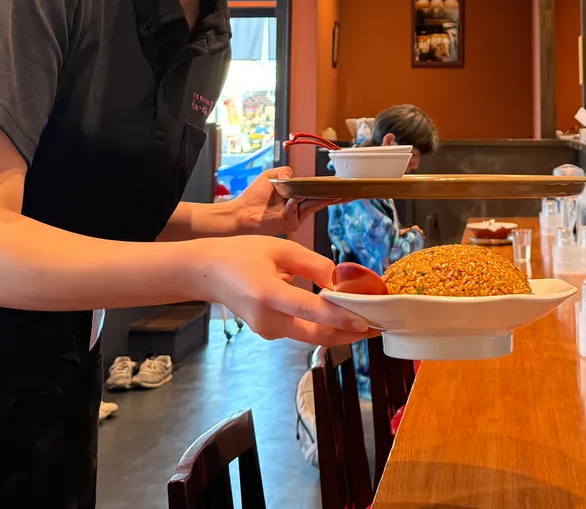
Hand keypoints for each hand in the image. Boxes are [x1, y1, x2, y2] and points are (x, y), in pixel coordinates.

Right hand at [187, 236, 370, 345]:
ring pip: (312, 337)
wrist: (207, 273)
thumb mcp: (280, 249)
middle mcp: (268, 319)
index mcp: (268, 294)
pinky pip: (302, 332)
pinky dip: (323, 326)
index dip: (341, 317)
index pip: (311, 311)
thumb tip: (343, 281)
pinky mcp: (270, 333)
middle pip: (317, 335)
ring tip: (367, 318)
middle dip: (350, 333)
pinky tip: (340, 315)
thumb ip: (314, 264)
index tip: (366, 320)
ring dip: (340, 331)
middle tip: (378, 325)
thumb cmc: (242, 255)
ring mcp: (268, 331)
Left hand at [228, 167, 335, 235]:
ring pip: (314, 205)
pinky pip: (298, 211)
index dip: (328, 187)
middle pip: (321, 199)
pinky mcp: (290, 222)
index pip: (316, 189)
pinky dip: (295, 204)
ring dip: (325, 199)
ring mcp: (296, 215)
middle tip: (349, 191)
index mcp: (296, 193)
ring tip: (338, 194)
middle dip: (336, 195)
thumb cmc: (253, 196)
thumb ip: (284, 172)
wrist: (242, 212)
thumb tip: (293, 175)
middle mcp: (299, 205)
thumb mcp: (270, 176)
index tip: (342, 183)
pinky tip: (292, 199)